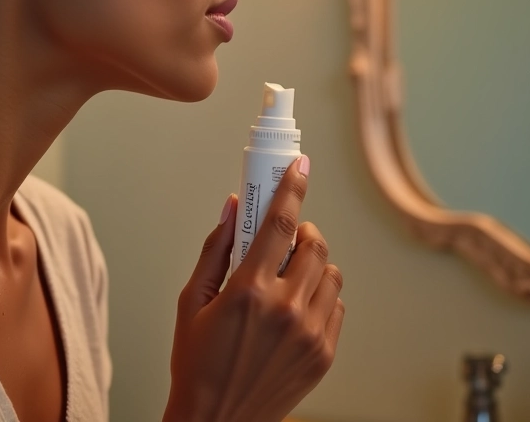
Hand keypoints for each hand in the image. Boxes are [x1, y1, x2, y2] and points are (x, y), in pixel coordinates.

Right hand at [163, 156, 343, 421]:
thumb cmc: (197, 364)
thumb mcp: (192, 301)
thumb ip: (215, 248)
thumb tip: (233, 210)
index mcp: (248, 290)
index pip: (280, 222)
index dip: (292, 187)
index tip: (299, 166)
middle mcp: (285, 309)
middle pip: (314, 244)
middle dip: (301, 232)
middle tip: (284, 241)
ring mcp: (309, 334)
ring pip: (331, 273)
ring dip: (312, 264)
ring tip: (289, 278)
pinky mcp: (323, 354)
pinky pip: (337, 305)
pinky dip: (321, 295)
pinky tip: (297, 307)